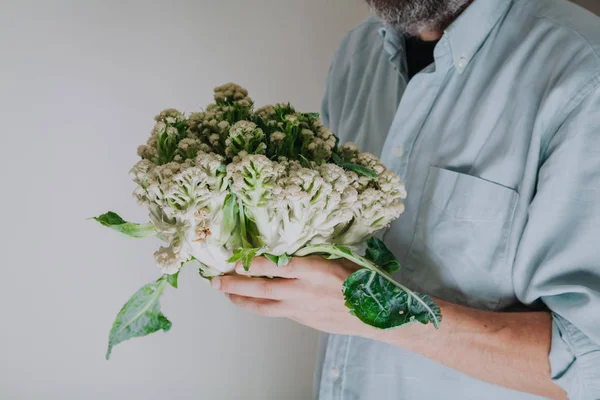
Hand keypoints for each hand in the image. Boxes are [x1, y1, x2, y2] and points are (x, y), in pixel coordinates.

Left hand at [210, 256, 376, 336]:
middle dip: (236, 284)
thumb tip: (288, 247)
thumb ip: (313, 255)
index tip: (237, 259)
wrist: (375, 313)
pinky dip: (259, 306)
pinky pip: (275, 312)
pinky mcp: (303, 320)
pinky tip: (250, 302)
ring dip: (242, 299)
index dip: (254, 263)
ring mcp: (302, 308)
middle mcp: (304, 290)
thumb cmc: (360, 280)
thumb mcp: (339, 258)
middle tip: (216, 280)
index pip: (277, 266)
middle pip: (263, 288)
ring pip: (264, 306)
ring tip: (225, 293)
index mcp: (314, 270)